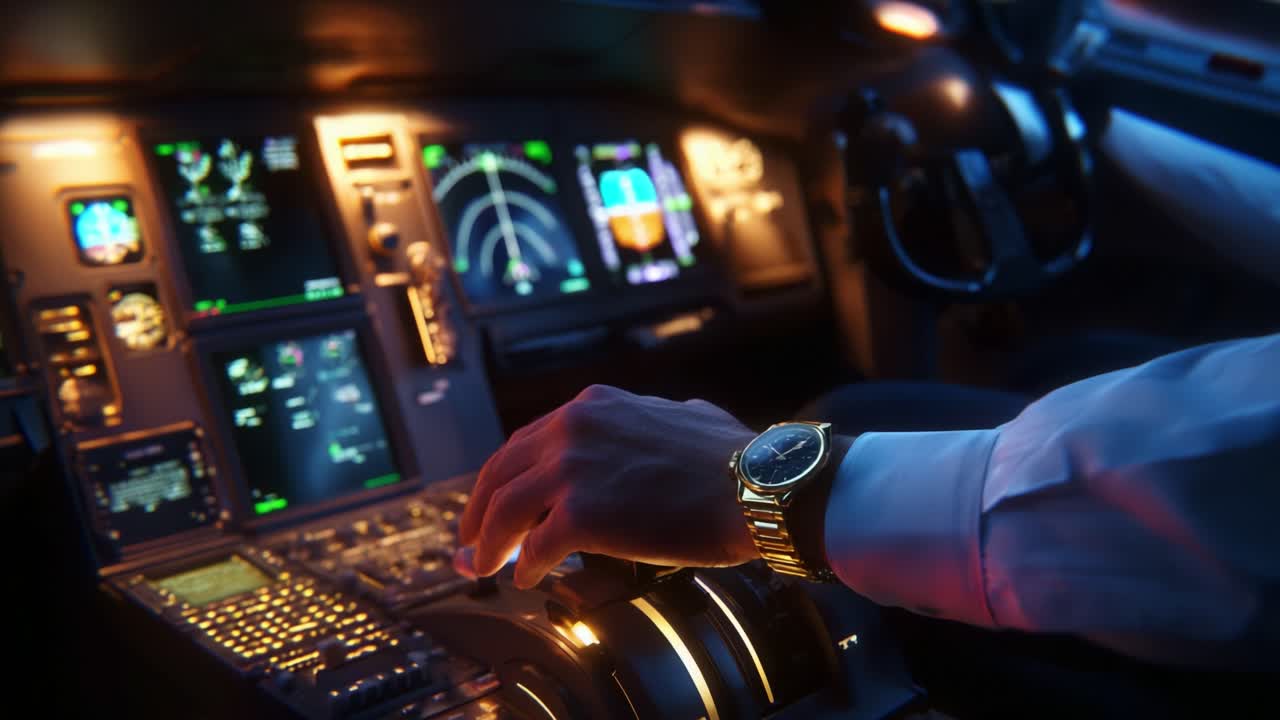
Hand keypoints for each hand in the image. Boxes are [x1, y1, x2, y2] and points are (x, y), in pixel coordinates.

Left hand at [454, 385, 759, 588]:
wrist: (755, 487)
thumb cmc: (731, 458)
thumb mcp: (680, 414)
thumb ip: (648, 419)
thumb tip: (653, 422)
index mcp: (592, 406)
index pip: (524, 441)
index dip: (502, 476)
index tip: (493, 499)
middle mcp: (573, 428)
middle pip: (501, 473)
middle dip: (478, 511)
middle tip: (470, 541)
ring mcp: (573, 469)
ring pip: (505, 511)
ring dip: (489, 544)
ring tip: (484, 568)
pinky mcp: (582, 514)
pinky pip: (535, 547)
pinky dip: (525, 567)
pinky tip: (528, 578)